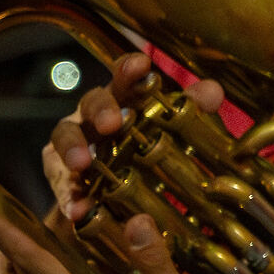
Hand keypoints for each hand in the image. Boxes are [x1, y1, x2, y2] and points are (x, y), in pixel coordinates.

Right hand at [47, 52, 225, 224]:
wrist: (116, 195)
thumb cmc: (145, 147)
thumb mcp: (172, 129)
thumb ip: (192, 109)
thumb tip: (212, 92)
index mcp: (123, 99)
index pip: (124, 77)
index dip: (130, 68)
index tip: (141, 64)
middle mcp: (94, 116)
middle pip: (92, 102)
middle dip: (101, 110)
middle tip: (112, 123)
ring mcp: (73, 144)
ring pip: (64, 136)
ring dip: (73, 148)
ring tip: (82, 163)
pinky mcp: (60, 176)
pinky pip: (61, 185)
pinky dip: (68, 197)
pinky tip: (77, 210)